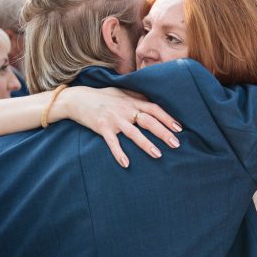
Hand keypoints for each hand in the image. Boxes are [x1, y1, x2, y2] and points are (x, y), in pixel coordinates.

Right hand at [63, 87, 181, 167]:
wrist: (78, 98)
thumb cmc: (102, 96)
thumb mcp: (121, 92)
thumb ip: (137, 98)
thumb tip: (153, 104)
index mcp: (132, 100)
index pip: (154, 109)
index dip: (167, 118)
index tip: (179, 128)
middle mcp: (125, 109)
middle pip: (148, 121)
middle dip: (163, 133)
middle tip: (176, 144)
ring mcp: (114, 119)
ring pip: (134, 133)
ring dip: (147, 144)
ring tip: (158, 155)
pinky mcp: (102, 127)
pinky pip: (112, 142)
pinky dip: (119, 153)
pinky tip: (126, 164)